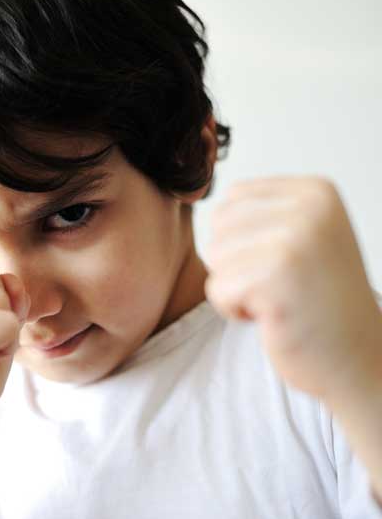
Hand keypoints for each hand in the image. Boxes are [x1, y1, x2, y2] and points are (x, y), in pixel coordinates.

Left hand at [205, 176, 381, 401]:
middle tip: (280, 285)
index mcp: (315, 192)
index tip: (282, 263)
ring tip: (278, 298)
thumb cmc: (317, 300)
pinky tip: (271, 316)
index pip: (233, 198)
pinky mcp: (276, 278)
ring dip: (235, 287)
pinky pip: (218, 288)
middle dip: (235, 264)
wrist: (357, 356)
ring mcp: (295, 240)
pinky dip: (234, 310)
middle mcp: (309, 208)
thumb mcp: (301, 235)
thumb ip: (260, 211)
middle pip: (219, 227)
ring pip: (214, 257)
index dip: (241, 239)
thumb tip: (191, 193)